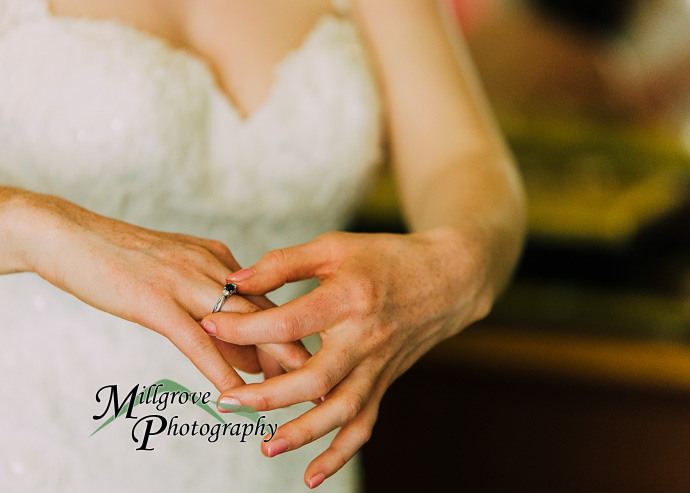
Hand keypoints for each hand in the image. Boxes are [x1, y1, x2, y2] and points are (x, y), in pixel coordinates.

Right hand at [13, 192, 309, 389]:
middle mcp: (210, 267)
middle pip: (264, 312)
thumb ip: (214, 307)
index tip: (316, 357)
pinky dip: (219, 367)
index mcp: (218, 258)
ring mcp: (183, 282)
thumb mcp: (178, 275)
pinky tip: (236, 392)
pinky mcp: (154, 301)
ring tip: (297, 388)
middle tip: (323, 377)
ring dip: (270, 359)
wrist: (71, 236)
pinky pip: (195, 340)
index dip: (291, 332)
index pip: (266, 300)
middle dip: (295, 348)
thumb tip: (246, 347)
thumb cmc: (124, 261)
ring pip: (239, 324)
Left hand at [201, 229, 493, 487]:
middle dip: (267, 394)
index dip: (244, 325)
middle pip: (314, 377)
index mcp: (348, 299)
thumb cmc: (385, 258)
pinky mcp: (384, 383)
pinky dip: (339, 454)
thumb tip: (235, 280)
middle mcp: (365, 338)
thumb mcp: (333, 248)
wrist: (446, 279)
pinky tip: (311, 475)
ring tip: (265, 445)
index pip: (288, 322)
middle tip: (226, 400)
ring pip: (341, 410)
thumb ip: (283, 264)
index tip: (209, 325)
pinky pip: (364, 424)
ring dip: (303, 433)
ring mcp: (377, 366)